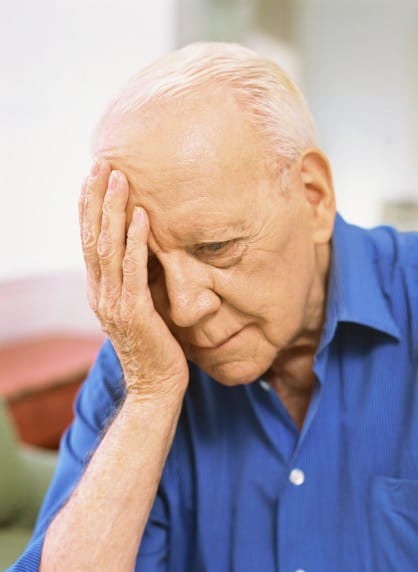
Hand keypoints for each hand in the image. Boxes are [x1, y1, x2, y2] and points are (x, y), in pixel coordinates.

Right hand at [79, 160, 188, 398]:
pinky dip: (136, 241)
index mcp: (99, 291)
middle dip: (97, 198)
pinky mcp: (135, 313)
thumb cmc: (153, 347)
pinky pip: (134, 270)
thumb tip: (144, 253)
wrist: (155, 387)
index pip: (89, 241)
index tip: (95, 177)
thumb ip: (134, 283)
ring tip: (120, 178)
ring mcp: (114, 303)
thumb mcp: (138, 309)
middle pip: (92, 237)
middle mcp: (100, 293)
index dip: (90, 208)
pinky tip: (141, 216)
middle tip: (102, 163)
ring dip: (113, 210)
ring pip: (109, 248)